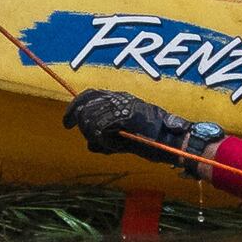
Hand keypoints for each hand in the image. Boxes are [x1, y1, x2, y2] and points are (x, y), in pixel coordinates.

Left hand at [64, 87, 215, 163]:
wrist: (174, 140)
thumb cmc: (154, 141)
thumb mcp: (125, 140)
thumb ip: (107, 140)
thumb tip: (90, 146)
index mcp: (120, 98)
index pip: (89, 94)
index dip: (74, 108)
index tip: (67, 123)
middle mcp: (119, 98)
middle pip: (85, 104)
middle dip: (81, 123)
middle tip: (91, 137)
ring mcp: (123, 106)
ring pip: (90, 117)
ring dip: (94, 135)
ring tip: (109, 144)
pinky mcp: (126, 116)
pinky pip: (101, 128)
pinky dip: (104, 141)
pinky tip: (115, 147)